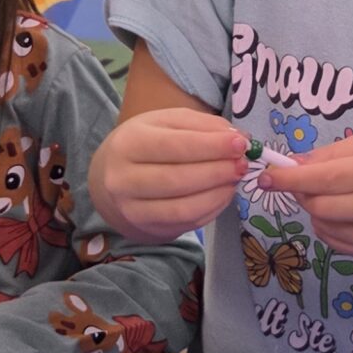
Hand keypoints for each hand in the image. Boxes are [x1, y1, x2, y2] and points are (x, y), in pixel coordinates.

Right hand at [93, 107, 245, 239]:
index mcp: (128, 143)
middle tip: (242, 164)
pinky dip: (213, 208)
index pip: (172, 146)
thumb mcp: (167, 123)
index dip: (209, 146)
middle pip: (177, 179)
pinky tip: (223, 194)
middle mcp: (123, 179)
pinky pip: (187, 223)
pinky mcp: (148, 229)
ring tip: (235, 179)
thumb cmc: (145, 144)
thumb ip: (202, 126)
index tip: (240, 145)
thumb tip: (238, 139)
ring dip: (218, 193)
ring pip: (183, 207)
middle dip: (217, 172)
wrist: (111, 178)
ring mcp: (133, 209)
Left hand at [282, 136, 352, 261]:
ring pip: (322, 225)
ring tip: (332, 195)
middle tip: (305, 182)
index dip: (289, 179)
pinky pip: (332, 241)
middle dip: (302, 193)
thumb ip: (329, 155)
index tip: (265, 177)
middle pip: (319, 206)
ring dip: (314, 209)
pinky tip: (343, 213)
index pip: (325, 178)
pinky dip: (326, 225)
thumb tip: (290, 166)